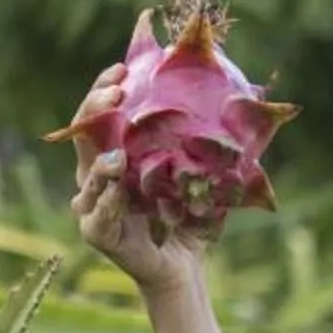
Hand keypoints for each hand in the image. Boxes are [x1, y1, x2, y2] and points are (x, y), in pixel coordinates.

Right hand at [63, 65, 210, 297]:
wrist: (184, 266)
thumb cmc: (190, 215)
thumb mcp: (199, 172)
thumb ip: (208, 140)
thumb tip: (247, 97)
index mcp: (116, 152)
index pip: (103, 112)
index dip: (105, 87)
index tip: (122, 67)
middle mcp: (97, 175)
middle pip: (84, 135)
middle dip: (95, 110)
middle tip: (116, 94)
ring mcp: (92, 203)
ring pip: (88, 176)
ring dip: (101, 162)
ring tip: (118, 153)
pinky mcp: (97, 233)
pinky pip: (97, 215)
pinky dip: (107, 202)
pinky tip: (118, 189)